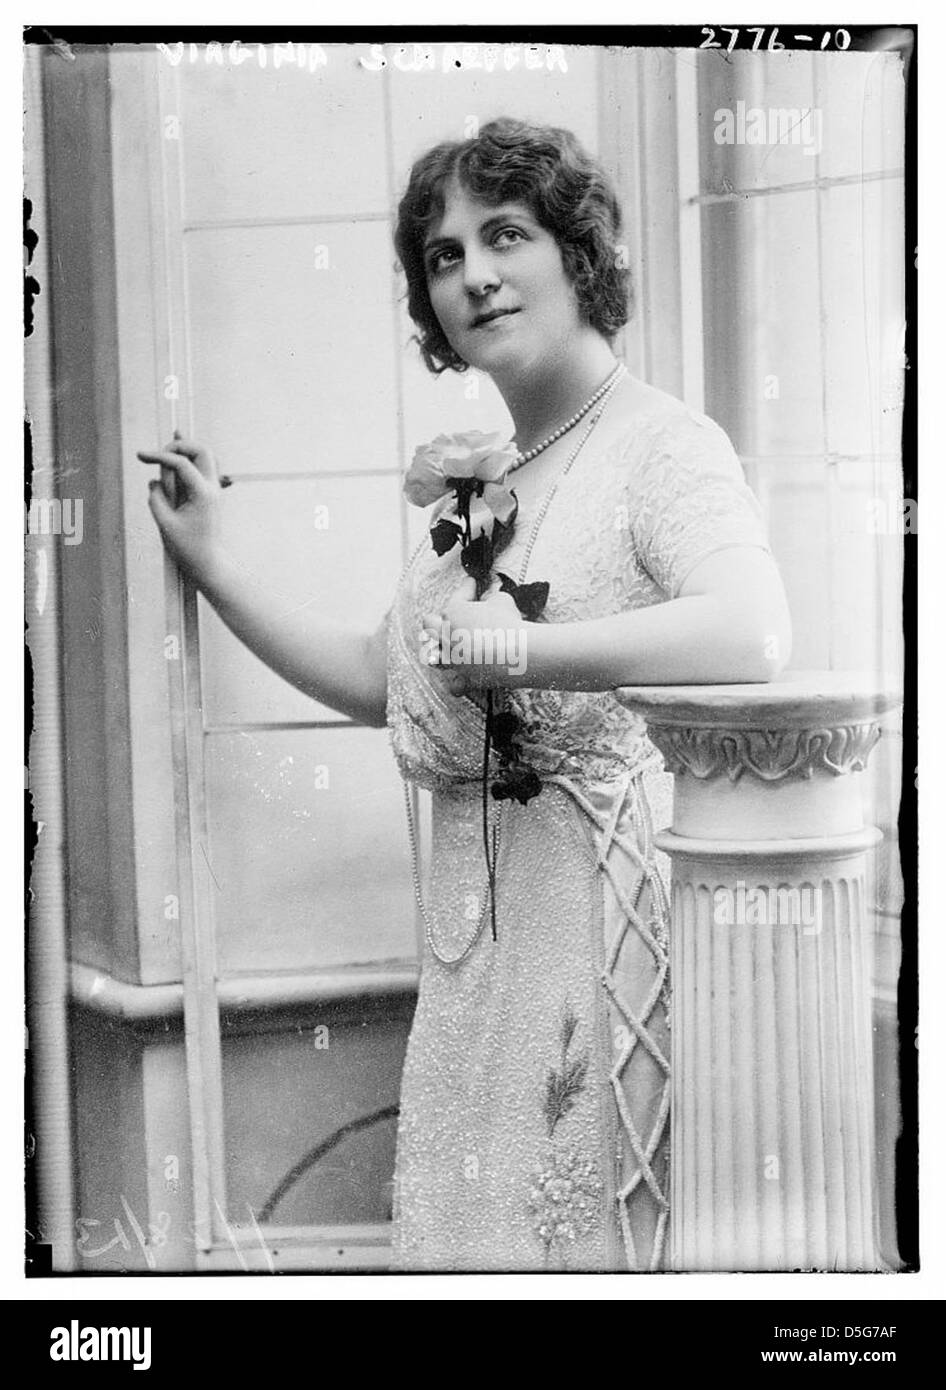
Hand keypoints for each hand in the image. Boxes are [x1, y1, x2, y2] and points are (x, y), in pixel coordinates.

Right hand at [137, 433, 226, 585]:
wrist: (207, 562)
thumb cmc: (188, 548)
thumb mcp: (165, 523)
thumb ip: (156, 498)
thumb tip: (154, 482)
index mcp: (203, 494)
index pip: (181, 463)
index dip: (159, 455)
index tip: (140, 456)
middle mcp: (212, 488)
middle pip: (200, 450)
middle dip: (178, 445)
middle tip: (159, 454)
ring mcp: (213, 489)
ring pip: (204, 455)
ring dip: (185, 450)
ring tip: (170, 437)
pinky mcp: (208, 493)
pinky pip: (201, 466)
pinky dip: (189, 455)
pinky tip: (180, 437)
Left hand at [421, 576, 528, 696]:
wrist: (517, 654)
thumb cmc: (509, 623)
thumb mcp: (502, 600)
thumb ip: (492, 598)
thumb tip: (490, 599)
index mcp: (453, 612)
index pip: (458, 596)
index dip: (467, 588)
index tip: (472, 583)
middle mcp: (446, 636)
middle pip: (429, 624)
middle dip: (436, 619)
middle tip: (445, 617)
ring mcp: (452, 659)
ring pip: (432, 656)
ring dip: (436, 650)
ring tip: (441, 649)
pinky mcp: (464, 678)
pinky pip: (453, 684)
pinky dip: (456, 681)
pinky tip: (459, 676)